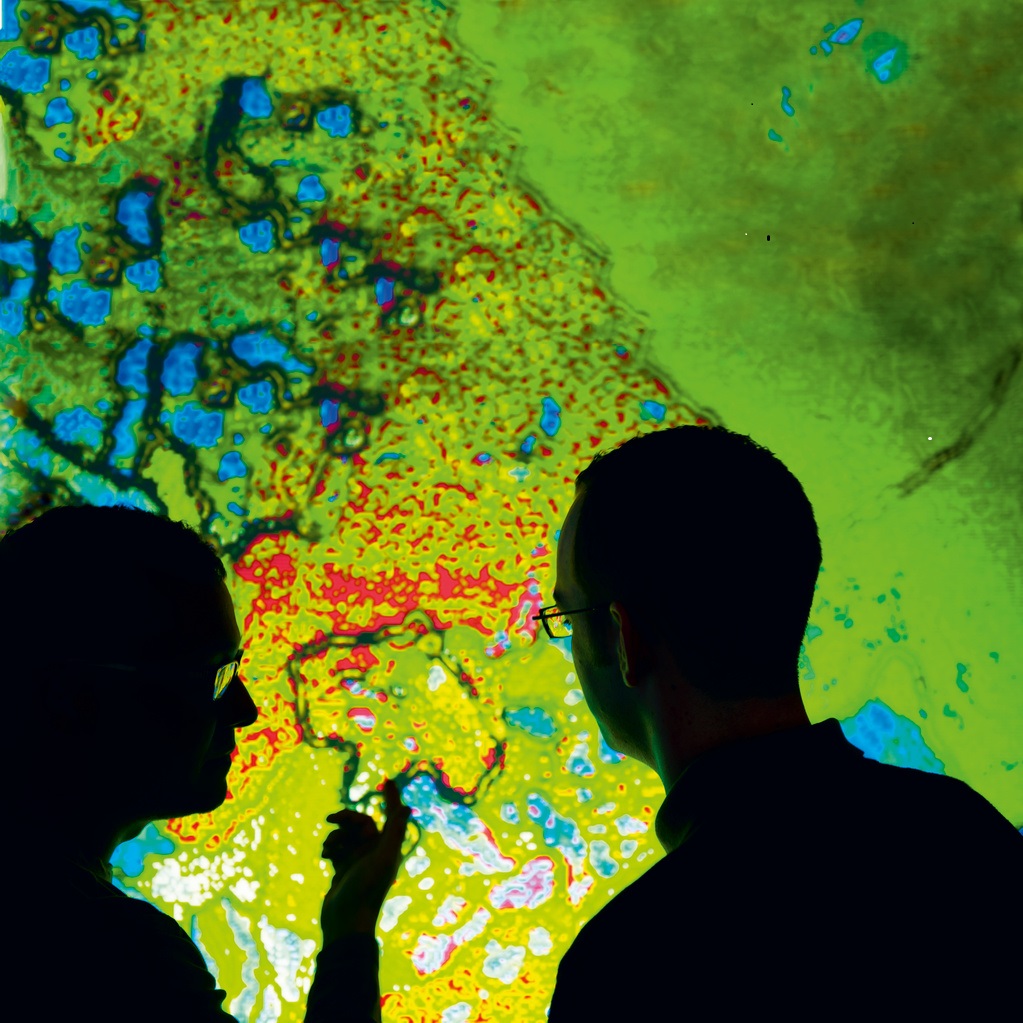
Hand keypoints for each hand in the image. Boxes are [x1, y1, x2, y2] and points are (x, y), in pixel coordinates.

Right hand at [319, 777, 411, 945]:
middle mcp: (375, 852)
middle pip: (362, 823)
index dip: (392, 798)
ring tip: (329, 849)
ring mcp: (359, 861)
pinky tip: (325, 855)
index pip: (393, 816)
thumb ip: (395, 832)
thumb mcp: (383, 859)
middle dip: (347, 819)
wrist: (345, 922)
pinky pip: (337, 848)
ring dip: (336, 836)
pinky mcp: (343, 870)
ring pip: (346, 835)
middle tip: (332, 818)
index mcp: (388, 848)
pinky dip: (330, 847)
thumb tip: (408, 807)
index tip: (388, 781)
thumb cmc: (366, 890)